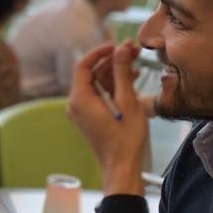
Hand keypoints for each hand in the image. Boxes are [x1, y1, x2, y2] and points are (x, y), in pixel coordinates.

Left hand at [67, 40, 147, 195]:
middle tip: (133, 50)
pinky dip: (114, 86)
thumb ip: (122, 72)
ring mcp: (83, 112)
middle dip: (112, 60)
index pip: (83, 65)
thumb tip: (121, 48)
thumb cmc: (125, 138)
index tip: (117, 45)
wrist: (122, 167)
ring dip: (115, 72)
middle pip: (92, 74)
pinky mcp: (91, 117)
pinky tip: (132, 79)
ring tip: (136, 62)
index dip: (100, 52)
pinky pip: (100, 95)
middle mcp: (76, 104)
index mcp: (80, 99)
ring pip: (98, 84)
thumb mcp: (127, 101)